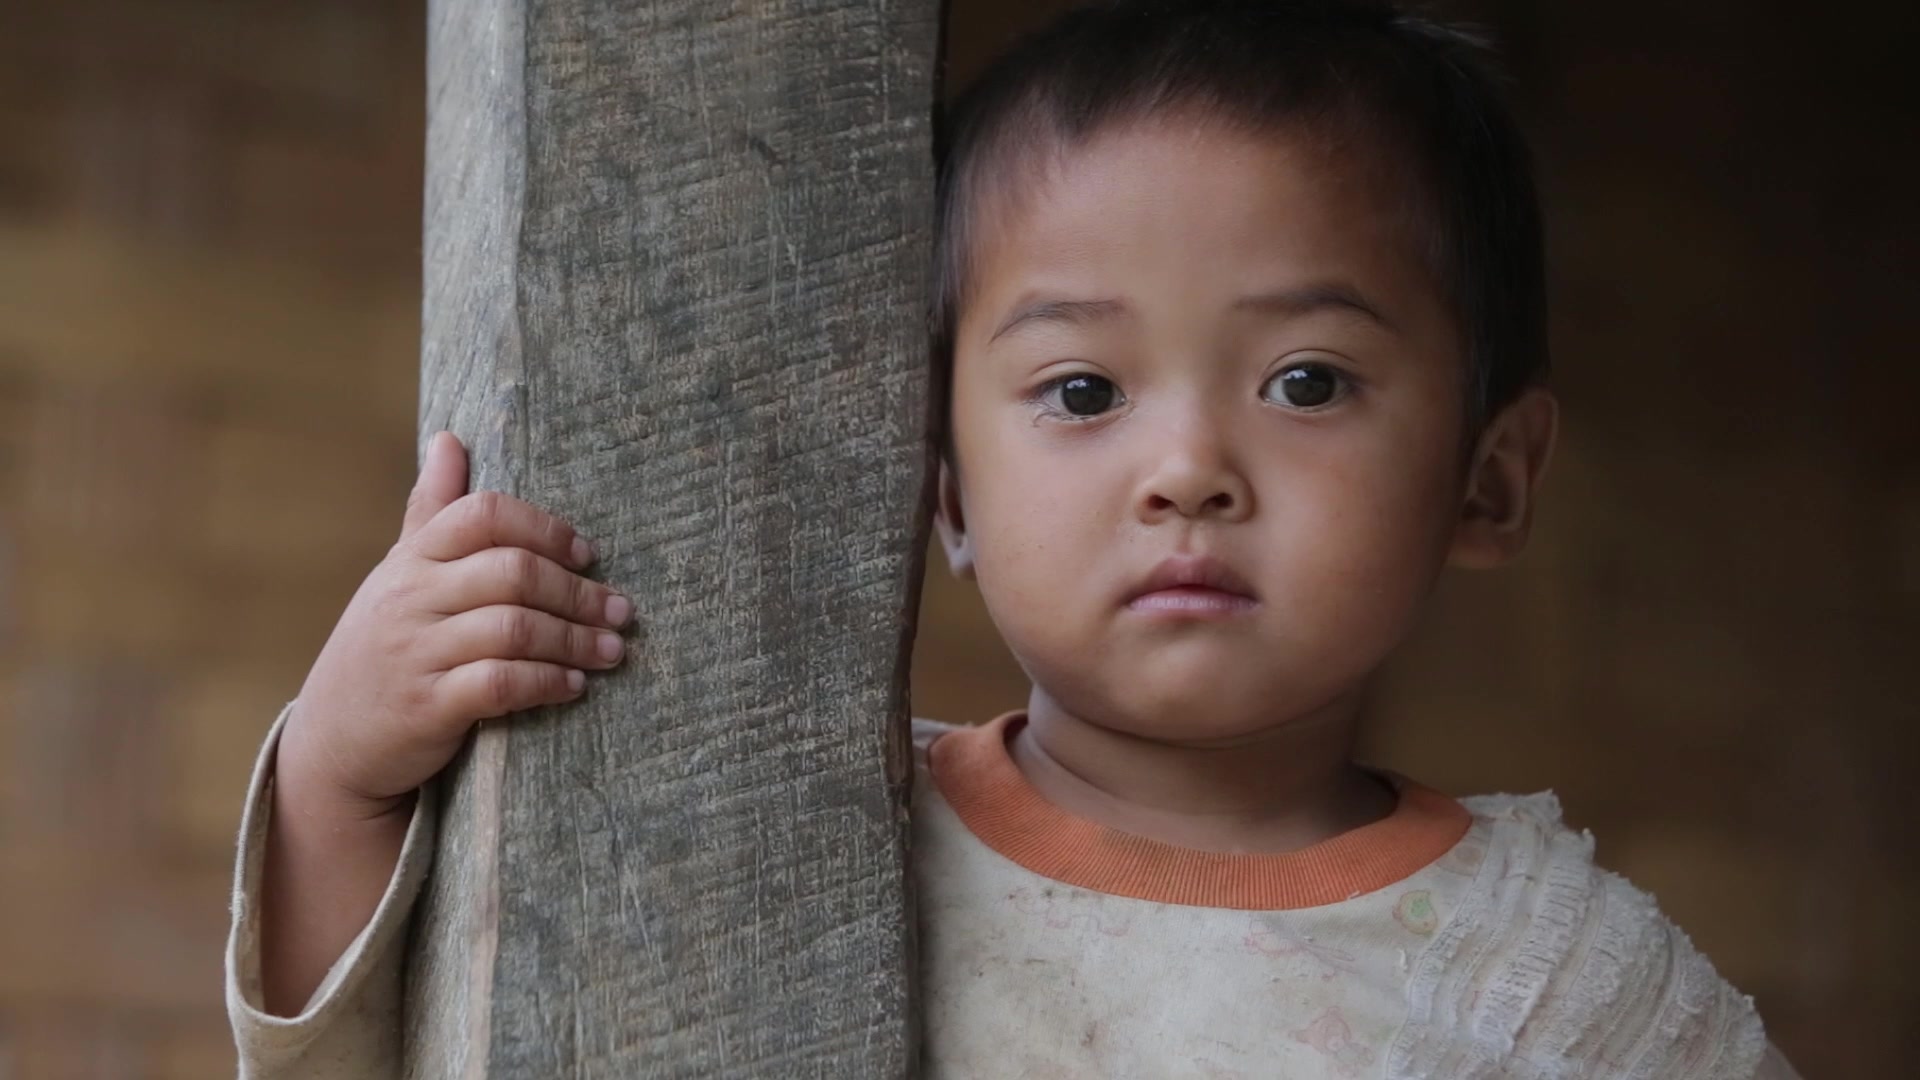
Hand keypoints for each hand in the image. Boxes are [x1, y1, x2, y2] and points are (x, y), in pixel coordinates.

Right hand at [276, 431, 630, 817]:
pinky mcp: (427, 707)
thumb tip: (450, 439)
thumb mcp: (398, 574)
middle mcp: (411, 599)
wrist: (332, 743)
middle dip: (577, 592)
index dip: (544, 528)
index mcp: (411, 559)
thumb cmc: (382, 647)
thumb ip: (431, 510)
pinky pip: (500, 683)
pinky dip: (546, 681)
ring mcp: (416, 653)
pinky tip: (574, 684)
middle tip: (620, 610)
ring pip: (514, 627)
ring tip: (611, 650)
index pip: (483, 515)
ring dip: (574, 639)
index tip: (587, 553)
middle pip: (512, 572)